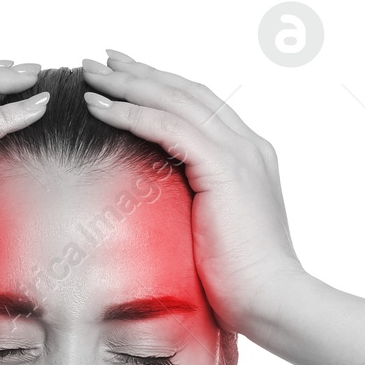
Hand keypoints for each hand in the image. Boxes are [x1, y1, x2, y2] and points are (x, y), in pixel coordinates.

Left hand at [80, 51, 306, 343]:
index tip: (122, 80)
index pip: (199, 109)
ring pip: (176, 101)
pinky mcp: (227, 169)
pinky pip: (171, 127)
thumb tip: (152, 216)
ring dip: (130, 84)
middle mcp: (248, 147)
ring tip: (92, 75)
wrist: (272, 303)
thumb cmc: (241, 287)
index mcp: (248, 160)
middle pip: (187, 93)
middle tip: (101, 60)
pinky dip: (133, 114)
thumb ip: (190, 212)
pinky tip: (102, 108)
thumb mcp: (210, 238)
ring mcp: (241, 153)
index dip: (159, 90)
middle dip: (141, 74)